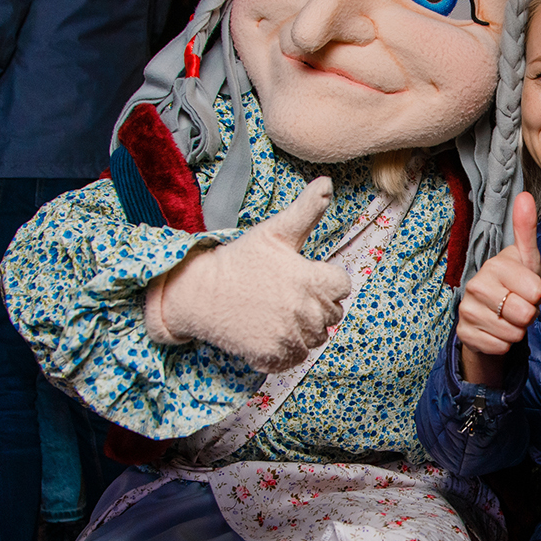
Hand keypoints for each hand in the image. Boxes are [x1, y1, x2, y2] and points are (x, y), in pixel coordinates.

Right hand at [145, 177, 352, 372]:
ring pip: (316, 338)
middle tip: (284, 294)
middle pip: (332, 314)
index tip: (301, 276)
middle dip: (314, 305)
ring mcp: (289, 336)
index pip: (342, 286)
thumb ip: (307, 210)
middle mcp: (304, 311)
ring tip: (276, 312)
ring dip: (302, 328)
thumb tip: (327, 182)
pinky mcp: (273, 357)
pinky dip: (287, 349)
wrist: (198, 293)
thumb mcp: (274, 231)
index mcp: (310, 279)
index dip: (324, 280)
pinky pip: (296, 358)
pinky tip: (269, 331)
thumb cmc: (239, 260)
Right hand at [456, 192, 540, 385]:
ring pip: (512, 334)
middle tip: (519, 306)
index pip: (537, 292)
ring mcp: (467, 310)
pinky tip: (497, 332)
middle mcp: (476, 285)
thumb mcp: (527, 259)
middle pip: (524, 314)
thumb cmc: (514, 283)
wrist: (490, 315)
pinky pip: (498, 347)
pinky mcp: (463, 333)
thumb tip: (524, 196)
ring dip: (517, 331)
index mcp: (495, 265)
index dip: (538, 296)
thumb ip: (526, 230)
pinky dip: (504, 344)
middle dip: (528, 315)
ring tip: (508, 318)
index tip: (528, 290)